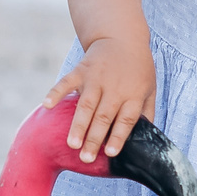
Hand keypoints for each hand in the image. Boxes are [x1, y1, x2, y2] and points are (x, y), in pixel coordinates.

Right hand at [44, 36, 156, 162]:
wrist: (122, 36)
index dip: (118, 136)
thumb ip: (146, 113)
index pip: (126, 119)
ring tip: (72, 144)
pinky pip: (67, 82)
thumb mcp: (150, 88)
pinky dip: (56, 92)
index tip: (111, 153)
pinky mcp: (81, 70)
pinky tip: (47, 105)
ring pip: (86, 105)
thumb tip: (147, 140)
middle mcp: (114, 87)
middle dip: (94, 138)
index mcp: (133, 94)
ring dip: (78, 125)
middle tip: (86, 158)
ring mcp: (96, 78)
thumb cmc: (138, 68)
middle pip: (104, 116)